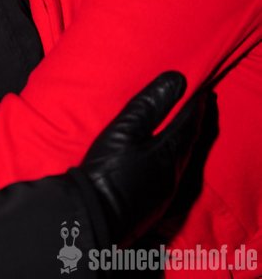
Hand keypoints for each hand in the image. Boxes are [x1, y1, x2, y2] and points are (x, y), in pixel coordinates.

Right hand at [81, 71, 206, 245]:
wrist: (93, 218)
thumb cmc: (107, 170)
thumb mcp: (125, 129)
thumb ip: (150, 103)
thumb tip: (178, 79)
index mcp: (169, 153)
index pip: (190, 123)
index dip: (197, 104)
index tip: (203, 88)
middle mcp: (174, 174)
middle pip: (190, 141)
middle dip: (195, 120)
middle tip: (199, 103)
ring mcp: (165, 192)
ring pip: (182, 159)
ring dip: (185, 139)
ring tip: (183, 124)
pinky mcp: (154, 205)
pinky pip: (172, 174)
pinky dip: (174, 157)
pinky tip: (165, 157)